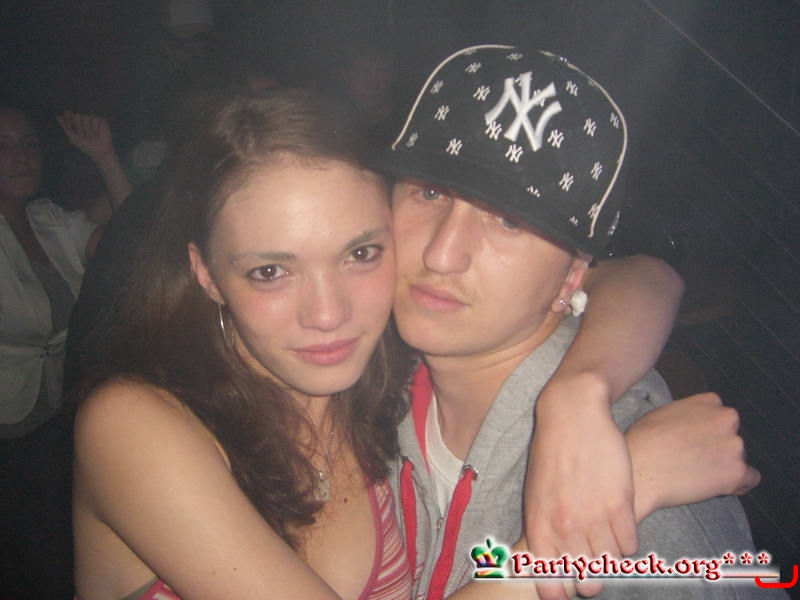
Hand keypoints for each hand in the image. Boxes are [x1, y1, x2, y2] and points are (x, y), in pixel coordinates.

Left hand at [57, 111, 114, 160]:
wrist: (99, 152)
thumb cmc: (86, 146)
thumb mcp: (73, 138)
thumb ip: (65, 127)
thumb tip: (57, 116)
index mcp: (76, 122)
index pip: (69, 113)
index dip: (68, 119)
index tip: (69, 127)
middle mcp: (84, 119)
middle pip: (77, 115)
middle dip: (79, 127)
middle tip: (83, 136)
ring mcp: (93, 119)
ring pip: (86, 117)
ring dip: (88, 130)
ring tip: (91, 137)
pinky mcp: (101, 121)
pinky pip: (95, 120)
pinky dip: (95, 129)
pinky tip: (97, 135)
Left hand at [524, 374, 637, 599]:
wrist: (572, 415)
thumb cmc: (550, 455)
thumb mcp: (535, 495)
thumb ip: (543, 531)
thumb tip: (548, 563)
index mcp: (539, 527)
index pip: (550, 585)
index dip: (561, 594)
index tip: (568, 589)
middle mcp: (565, 528)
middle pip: (587, 583)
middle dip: (591, 579)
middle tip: (593, 564)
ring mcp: (594, 517)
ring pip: (611, 565)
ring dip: (611, 560)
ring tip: (607, 544)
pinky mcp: (620, 503)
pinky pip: (630, 544)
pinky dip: (627, 541)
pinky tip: (620, 526)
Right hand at [625, 392, 759, 519]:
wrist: (640, 469)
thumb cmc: (643, 440)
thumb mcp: (664, 413)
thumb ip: (688, 415)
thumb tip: (692, 426)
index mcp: (709, 402)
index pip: (720, 415)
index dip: (707, 430)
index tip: (695, 441)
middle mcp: (727, 419)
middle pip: (730, 435)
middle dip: (717, 446)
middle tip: (695, 460)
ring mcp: (734, 446)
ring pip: (738, 457)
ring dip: (724, 465)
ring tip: (699, 476)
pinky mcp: (737, 472)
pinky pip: (750, 479)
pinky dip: (738, 483)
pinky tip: (719, 486)